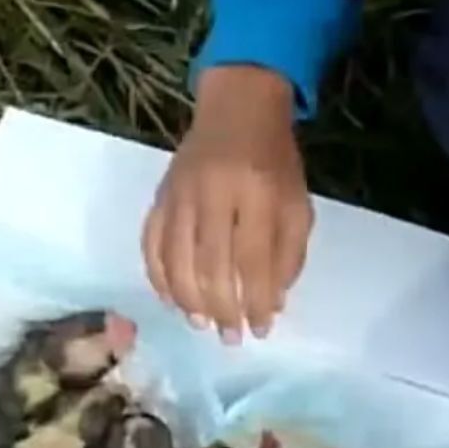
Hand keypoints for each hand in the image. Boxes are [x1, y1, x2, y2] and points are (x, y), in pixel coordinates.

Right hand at [143, 64, 312, 342]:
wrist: (237, 109)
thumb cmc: (274, 162)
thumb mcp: (298, 203)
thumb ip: (288, 254)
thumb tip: (270, 306)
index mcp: (255, 191)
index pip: (252, 259)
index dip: (255, 300)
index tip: (261, 330)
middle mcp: (212, 192)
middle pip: (210, 265)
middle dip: (222, 309)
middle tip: (230, 338)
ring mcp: (179, 194)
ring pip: (175, 259)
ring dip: (188, 300)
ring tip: (202, 324)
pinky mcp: (159, 196)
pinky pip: (150, 244)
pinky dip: (159, 278)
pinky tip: (172, 301)